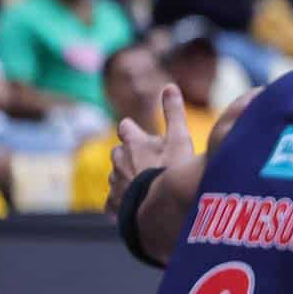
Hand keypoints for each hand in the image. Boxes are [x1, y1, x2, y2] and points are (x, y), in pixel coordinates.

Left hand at [108, 84, 194, 213]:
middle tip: (149, 164)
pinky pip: (112, 203)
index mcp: (132, 143)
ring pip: (116, 176)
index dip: (133, 130)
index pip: (126, 128)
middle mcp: (118, 161)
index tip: (142, 134)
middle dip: (129, 156)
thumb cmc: (172, 170)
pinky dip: (120, 203)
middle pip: (118, 152)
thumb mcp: (180, 138)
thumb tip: (170, 85)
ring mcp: (115, 184)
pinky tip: (133, 207)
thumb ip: (173, 112)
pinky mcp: (114, 205)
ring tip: (146, 187)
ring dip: (127, 178)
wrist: (160, 207)